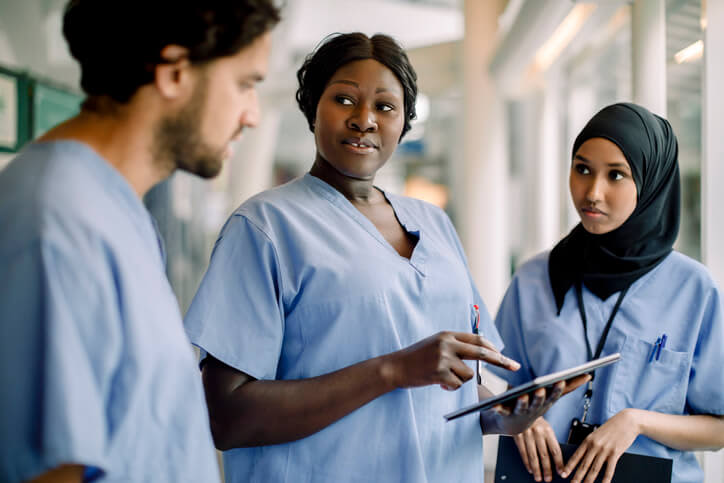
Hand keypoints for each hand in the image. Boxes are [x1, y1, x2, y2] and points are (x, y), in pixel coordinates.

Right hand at [383, 331, 519, 389]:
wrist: (395, 367)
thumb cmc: (417, 357)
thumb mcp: (437, 344)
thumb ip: (456, 346)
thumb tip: (482, 352)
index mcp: (448, 335)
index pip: (478, 340)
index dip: (493, 349)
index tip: (504, 356)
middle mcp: (447, 344)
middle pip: (482, 353)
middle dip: (501, 361)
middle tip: (515, 367)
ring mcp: (443, 358)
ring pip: (469, 374)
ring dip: (461, 380)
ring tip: (445, 378)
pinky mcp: (439, 373)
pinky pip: (457, 384)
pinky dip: (451, 387)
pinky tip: (439, 383)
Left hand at [481, 374, 589, 435]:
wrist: (512, 423)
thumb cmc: (534, 405)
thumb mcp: (551, 396)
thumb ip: (569, 387)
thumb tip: (587, 375)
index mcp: (545, 404)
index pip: (553, 396)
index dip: (556, 390)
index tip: (561, 381)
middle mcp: (534, 410)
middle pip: (538, 402)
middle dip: (540, 396)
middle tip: (541, 389)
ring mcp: (520, 413)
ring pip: (522, 408)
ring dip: (522, 403)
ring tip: (522, 396)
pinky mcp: (506, 414)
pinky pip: (501, 411)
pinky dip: (498, 408)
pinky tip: (495, 404)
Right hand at [513, 416, 562, 481]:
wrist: (522, 408)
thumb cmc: (536, 421)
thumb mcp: (546, 428)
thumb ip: (549, 441)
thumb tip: (556, 460)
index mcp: (548, 430)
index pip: (555, 450)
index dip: (559, 463)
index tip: (561, 472)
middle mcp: (538, 432)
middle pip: (544, 455)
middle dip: (547, 469)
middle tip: (548, 479)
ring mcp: (527, 434)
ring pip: (533, 456)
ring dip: (536, 469)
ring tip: (538, 478)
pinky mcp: (517, 435)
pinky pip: (523, 452)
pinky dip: (526, 462)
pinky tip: (530, 469)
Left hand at [561, 409, 639, 482]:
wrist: (627, 421)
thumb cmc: (612, 427)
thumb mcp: (597, 433)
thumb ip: (591, 443)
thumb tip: (585, 454)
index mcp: (588, 440)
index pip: (576, 456)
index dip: (569, 466)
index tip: (564, 473)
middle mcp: (594, 445)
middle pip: (583, 464)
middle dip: (577, 476)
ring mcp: (604, 450)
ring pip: (594, 469)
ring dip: (589, 480)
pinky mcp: (615, 453)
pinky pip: (609, 469)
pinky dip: (605, 479)